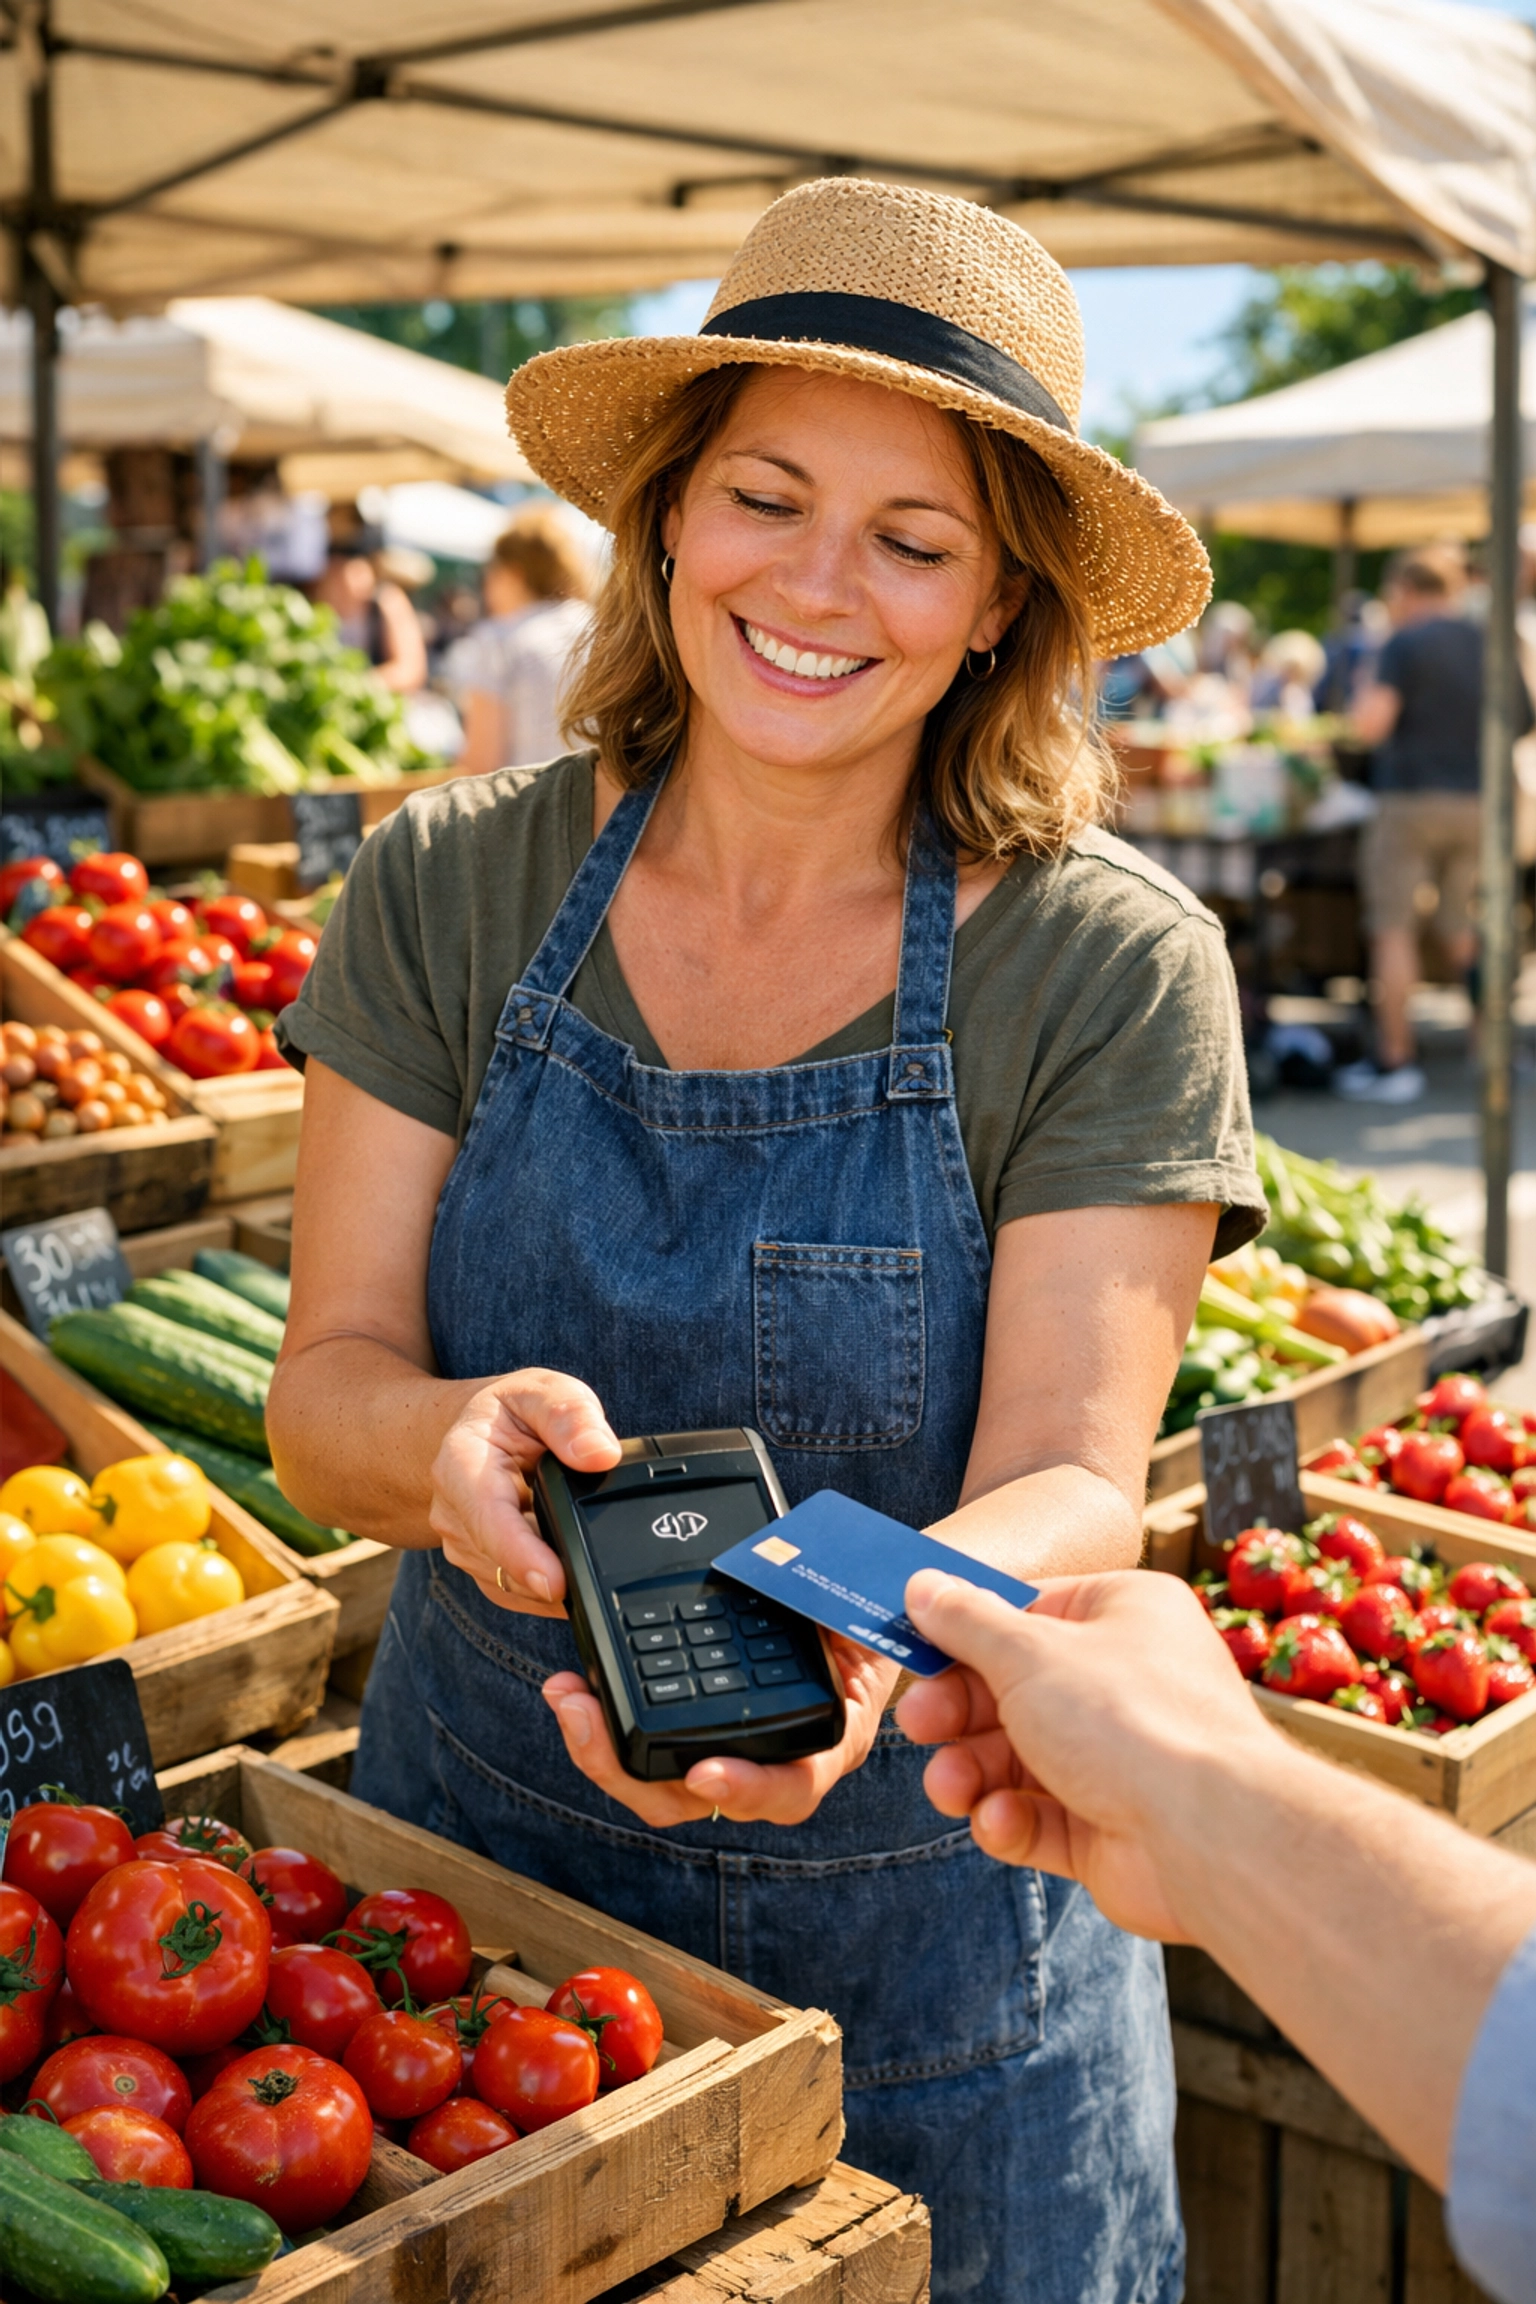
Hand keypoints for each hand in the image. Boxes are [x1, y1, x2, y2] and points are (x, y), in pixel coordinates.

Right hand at [428, 1368, 620, 1615]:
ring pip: (513, 1584)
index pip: (489, 1519)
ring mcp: (464, 1546)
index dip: (521, 1555)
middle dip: (553, 1571)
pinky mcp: (482, 1569)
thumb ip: (570, 1416)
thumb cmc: (510, 1414)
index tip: (555, 1583)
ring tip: (584, 1549)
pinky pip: (517, 1593)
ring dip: (553, 1575)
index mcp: (461, 1464)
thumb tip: (601, 1454)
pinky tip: (573, 1570)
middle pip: (504, 1563)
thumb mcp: (540, 1392)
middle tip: (600, 1571)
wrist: (476, 1433)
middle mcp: (453, 1513)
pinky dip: (548, 1590)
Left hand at [543, 1636, 896, 1829]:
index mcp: (823, 1745)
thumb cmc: (862, 1618)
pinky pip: (645, 1745)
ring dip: (600, 1749)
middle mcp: (768, 1761)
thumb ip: (838, 1608)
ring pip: (656, 1781)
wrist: (853, 1613)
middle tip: (583, 1716)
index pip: (788, 1788)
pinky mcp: (689, 1728)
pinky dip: (606, 1724)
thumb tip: (803, 1581)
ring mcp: (723, 1749)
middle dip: (627, 1770)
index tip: (705, 1773)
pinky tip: (576, 1688)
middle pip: (692, 1799)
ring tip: (567, 1696)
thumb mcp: (864, 1614)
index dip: (748, 1788)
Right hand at [895, 1568, 1276, 1940]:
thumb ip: (967, 1622)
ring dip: (972, 1772)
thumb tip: (923, 1586)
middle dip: (960, 1714)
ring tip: (950, 1786)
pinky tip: (999, 1821)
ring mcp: (1120, 1760)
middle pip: (1015, 1691)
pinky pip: (1040, 1818)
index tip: (913, 1650)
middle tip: (919, 1726)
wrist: (1209, 1834)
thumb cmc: (1130, 1720)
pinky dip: (1010, 1821)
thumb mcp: (1028, 1652)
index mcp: (1123, 1615)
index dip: (965, 1633)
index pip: (1027, 1612)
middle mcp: (1127, 1682)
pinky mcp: (1110, 1828)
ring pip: (1019, 1760)